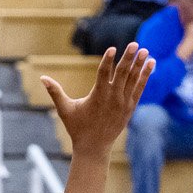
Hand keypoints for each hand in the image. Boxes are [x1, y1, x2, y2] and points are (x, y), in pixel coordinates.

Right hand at [41, 40, 156, 159]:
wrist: (94, 148)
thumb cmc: (77, 128)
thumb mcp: (65, 110)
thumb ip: (55, 92)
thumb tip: (42, 78)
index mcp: (97, 97)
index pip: (103, 74)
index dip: (107, 61)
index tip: (112, 48)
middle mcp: (112, 99)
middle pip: (122, 74)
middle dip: (128, 58)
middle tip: (134, 44)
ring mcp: (123, 103)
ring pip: (133, 80)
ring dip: (139, 65)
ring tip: (145, 50)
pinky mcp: (130, 107)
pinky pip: (140, 88)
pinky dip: (145, 76)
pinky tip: (151, 63)